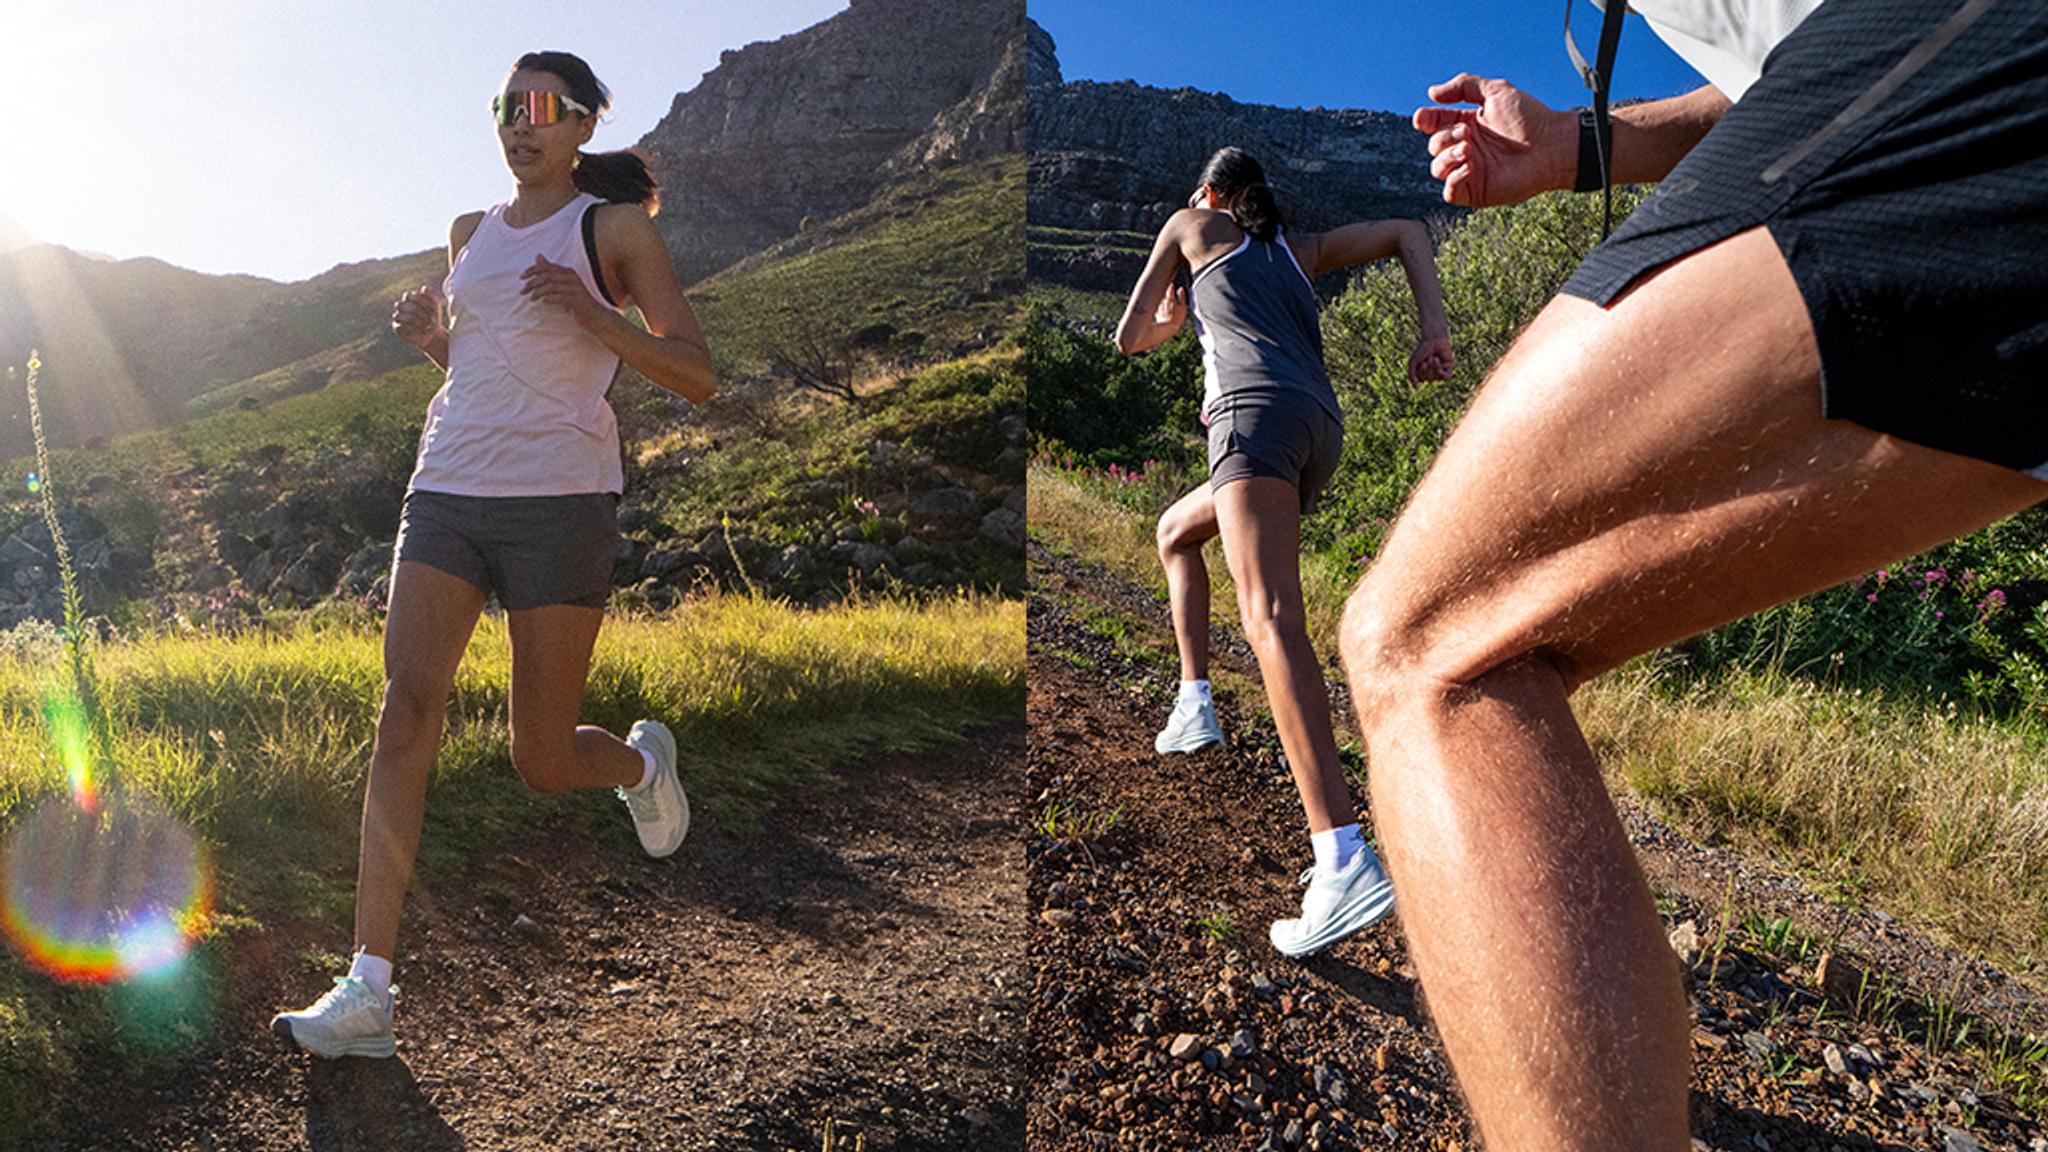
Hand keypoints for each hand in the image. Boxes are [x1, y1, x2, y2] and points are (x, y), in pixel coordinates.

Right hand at [390, 284, 445, 349]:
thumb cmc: (434, 318)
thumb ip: (432, 296)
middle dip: (422, 314)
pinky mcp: (397, 327)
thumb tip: (424, 288)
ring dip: (419, 322)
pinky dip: (414, 329)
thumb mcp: (436, 306)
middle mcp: (402, 305)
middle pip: (408, 305)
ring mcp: (398, 316)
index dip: (425, 303)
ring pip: (404, 315)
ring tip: (428, 326)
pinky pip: (401, 326)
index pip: (413, 296)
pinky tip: (423, 331)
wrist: (433, 334)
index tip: (435, 312)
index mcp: (410, 297)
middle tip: (432, 322)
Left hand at [519, 254, 603, 323]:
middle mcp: (573, 278)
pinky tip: (544, 302)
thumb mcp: (563, 284)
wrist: (596, 316)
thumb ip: (551, 271)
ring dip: (538, 292)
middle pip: (548, 276)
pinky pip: (560, 297)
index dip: (533, 270)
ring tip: (531, 298)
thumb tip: (538, 256)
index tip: (522, 277)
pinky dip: (549, 299)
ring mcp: (576, 289)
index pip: (547, 267)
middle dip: (532, 283)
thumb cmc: (578, 301)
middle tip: (523, 291)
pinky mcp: (578, 301)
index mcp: (569, 272)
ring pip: (551, 286)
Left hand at [1154, 283, 1186, 326]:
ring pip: (1160, 300)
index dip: (1170, 286)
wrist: (1166, 329)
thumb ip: (1181, 297)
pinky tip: (1160, 308)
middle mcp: (1163, 302)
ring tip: (1164, 299)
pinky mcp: (1157, 314)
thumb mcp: (1183, 306)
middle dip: (1165, 291)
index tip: (1171, 284)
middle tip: (1166, 289)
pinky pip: (1157, 308)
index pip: (1169, 289)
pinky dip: (1159, 307)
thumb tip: (1180, 289)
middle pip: (1163, 294)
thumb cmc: (1176, 318)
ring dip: (1161, 299)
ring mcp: (1159, 308)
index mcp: (1170, 299)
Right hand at [1408, 332, 1453, 383]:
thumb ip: (1412, 376)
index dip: (1421, 373)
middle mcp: (1432, 372)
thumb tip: (1416, 388)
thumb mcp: (1413, 363)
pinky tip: (1439, 361)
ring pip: (1437, 378)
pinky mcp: (1449, 367)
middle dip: (1427, 369)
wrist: (1433, 339)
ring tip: (1434, 357)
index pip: (1422, 380)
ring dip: (1434, 367)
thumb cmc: (1422, 349)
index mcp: (1424, 372)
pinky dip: (1441, 371)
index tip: (1421, 362)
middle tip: (1428, 358)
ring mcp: (1441, 370)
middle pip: (1429, 379)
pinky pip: (1446, 378)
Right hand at [1414, 73, 1575, 207]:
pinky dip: (1453, 178)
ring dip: (1446, 157)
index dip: (1425, 120)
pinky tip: (1470, 165)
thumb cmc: (1529, 117)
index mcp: (1468, 124)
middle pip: (1434, 146)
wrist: (1551, 145)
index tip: (1423, 118)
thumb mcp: (1495, 90)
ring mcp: (1470, 171)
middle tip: (1467, 133)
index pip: (1435, 124)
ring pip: (1437, 169)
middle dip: (1443, 137)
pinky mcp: (1476, 192)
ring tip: (1468, 148)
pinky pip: (1450, 192)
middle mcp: (1467, 148)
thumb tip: (1431, 93)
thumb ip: (1463, 86)